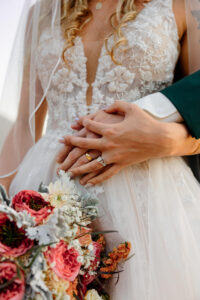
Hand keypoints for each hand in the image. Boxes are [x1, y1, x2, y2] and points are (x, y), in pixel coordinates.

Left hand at [61, 101, 199, 184]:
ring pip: (92, 164)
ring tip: (68, 172)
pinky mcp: (121, 165)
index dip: (83, 122)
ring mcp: (114, 156)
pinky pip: (106, 174)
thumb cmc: (145, 122)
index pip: (90, 125)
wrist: (160, 139)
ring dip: (78, 168)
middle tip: (63, 143)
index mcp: (110, 129)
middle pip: (85, 144)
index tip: (78, 122)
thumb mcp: (131, 108)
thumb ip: (115, 106)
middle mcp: (109, 144)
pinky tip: (87, 183)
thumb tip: (103, 108)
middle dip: (72, 143)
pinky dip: (96, 180)